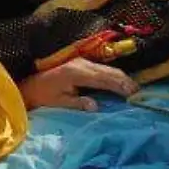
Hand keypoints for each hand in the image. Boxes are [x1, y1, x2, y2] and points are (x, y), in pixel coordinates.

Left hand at [19, 57, 138, 110]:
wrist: (29, 83)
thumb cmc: (42, 95)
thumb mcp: (58, 102)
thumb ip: (77, 103)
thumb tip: (95, 106)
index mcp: (76, 73)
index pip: (103, 78)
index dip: (119, 85)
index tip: (133, 93)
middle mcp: (81, 64)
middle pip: (109, 71)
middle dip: (124, 81)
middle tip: (138, 92)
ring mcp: (81, 62)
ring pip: (107, 68)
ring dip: (121, 77)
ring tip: (133, 89)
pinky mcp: (80, 63)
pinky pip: (101, 69)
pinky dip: (113, 75)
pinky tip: (120, 83)